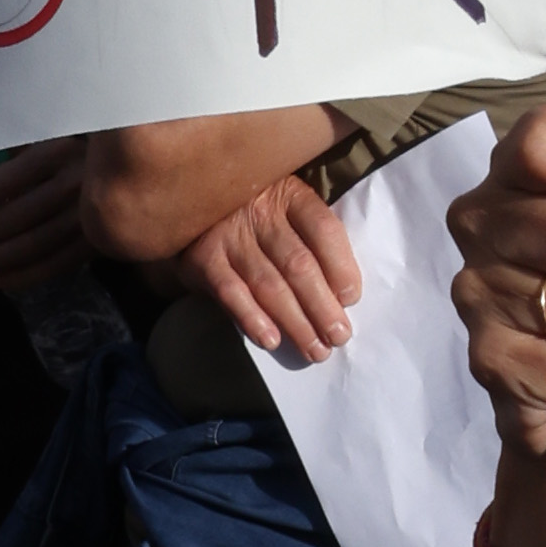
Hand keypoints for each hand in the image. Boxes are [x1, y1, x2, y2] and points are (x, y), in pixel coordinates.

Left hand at [0, 141, 102, 298]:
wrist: (136, 177)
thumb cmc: (81, 155)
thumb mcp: (52, 140)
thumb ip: (14, 148)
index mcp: (61, 151)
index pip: (13, 176)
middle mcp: (78, 181)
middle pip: (23, 212)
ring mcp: (93, 214)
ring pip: (38, 241)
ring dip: (1, 256)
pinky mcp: (101, 241)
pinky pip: (59, 263)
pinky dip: (27, 276)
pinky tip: (3, 280)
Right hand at [177, 172, 363, 364]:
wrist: (194, 200)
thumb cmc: (254, 211)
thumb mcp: (285, 206)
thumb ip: (311, 238)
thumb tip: (343, 294)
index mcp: (291, 196)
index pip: (324, 229)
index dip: (341, 266)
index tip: (351, 299)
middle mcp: (261, 213)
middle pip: (299, 265)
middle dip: (322, 307)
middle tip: (339, 338)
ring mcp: (230, 236)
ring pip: (269, 285)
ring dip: (295, 322)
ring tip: (314, 350)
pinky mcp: (203, 258)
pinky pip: (231, 293)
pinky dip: (253, 319)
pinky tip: (272, 340)